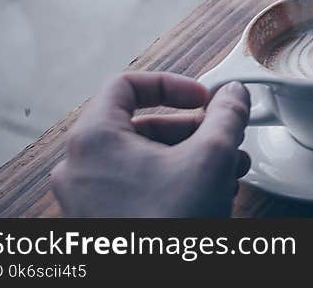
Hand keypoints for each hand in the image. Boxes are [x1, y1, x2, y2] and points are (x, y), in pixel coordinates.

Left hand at [51, 72, 250, 216]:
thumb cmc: (168, 227)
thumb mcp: (212, 156)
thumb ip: (226, 115)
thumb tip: (233, 95)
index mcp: (94, 138)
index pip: (126, 85)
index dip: (171, 84)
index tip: (201, 98)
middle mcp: (80, 166)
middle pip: (140, 124)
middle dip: (192, 128)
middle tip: (223, 136)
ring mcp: (86, 198)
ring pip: (142, 158)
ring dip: (189, 155)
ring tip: (227, 168)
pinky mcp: (100, 223)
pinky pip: (136, 186)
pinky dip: (172, 180)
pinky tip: (209, 192)